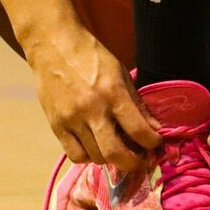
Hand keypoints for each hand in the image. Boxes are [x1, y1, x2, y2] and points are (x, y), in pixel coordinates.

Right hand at [24, 26, 159, 170]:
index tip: (155, 143)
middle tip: (139, 160)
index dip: (152, 142)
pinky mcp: (56, 125)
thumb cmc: (91, 57)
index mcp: (112, 93)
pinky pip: (74, 154)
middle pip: (115, 153)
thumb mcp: (120, 74)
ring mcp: (71, 119)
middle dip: (132, 163)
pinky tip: (93, 146)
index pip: (138, 130)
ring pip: (95, 157)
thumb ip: (137, 104)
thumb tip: (154, 129)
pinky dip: (88, 156)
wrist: (53, 45)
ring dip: (110, 158)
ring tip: (116, 149)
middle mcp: (92, 109)